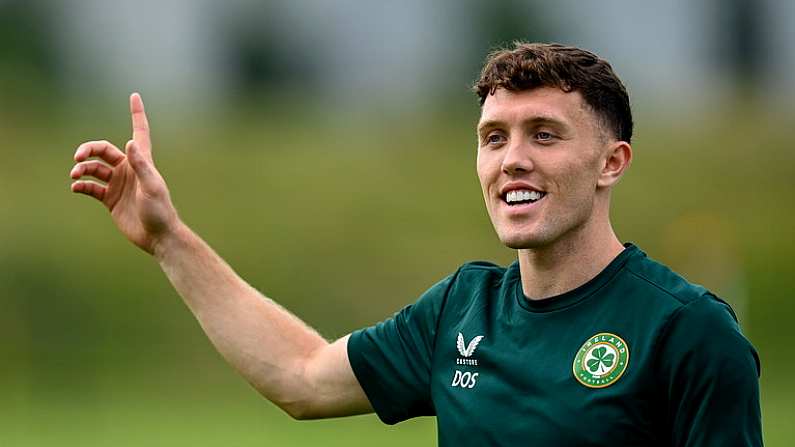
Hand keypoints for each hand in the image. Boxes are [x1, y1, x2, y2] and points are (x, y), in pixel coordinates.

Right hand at [70, 93, 179, 254]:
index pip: (139, 132)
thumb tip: (129, 143)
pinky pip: (91, 188)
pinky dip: (81, 185)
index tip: (135, 95)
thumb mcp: (151, 187)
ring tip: (75, 175)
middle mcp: (128, 169)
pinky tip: (76, 187)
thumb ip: (140, 166)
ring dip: (81, 169)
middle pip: (103, 150)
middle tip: (77, 157)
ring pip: (93, 168)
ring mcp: (118, 184)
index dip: (137, 114)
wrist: (157, 236)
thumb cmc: (159, 210)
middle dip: (88, 150)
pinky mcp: (110, 199)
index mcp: (141, 161)